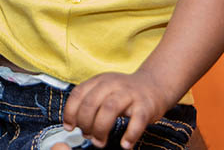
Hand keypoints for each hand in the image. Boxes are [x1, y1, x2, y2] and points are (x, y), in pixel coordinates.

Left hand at [56, 71, 170, 149]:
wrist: (154, 85)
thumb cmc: (124, 94)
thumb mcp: (104, 91)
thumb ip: (89, 104)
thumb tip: (73, 124)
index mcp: (99, 80)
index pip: (78, 94)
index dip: (70, 112)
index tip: (69, 127)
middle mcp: (112, 84)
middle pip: (91, 102)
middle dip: (85, 123)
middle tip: (88, 136)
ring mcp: (130, 93)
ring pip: (110, 108)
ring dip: (101, 128)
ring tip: (100, 142)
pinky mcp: (145, 105)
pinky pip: (137, 120)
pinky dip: (130, 134)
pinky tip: (125, 144)